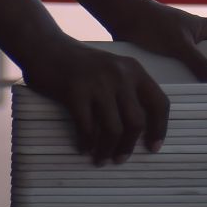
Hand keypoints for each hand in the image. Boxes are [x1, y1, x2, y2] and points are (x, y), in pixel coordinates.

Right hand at [17, 35, 173, 164]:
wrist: (47, 47)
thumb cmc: (80, 64)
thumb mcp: (112, 69)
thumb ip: (127, 90)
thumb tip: (137, 130)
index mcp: (134, 70)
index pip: (159, 103)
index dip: (159, 129)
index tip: (153, 148)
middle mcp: (120, 75)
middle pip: (136, 121)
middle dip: (128, 145)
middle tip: (120, 159)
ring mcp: (98, 83)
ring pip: (113, 129)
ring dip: (107, 150)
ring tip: (100, 159)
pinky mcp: (75, 92)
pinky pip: (87, 128)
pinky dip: (87, 143)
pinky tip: (83, 148)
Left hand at [108, 0, 206, 82]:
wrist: (124, 17)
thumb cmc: (153, 23)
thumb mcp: (179, 45)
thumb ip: (199, 63)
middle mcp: (201, 40)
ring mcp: (187, 50)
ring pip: (201, 69)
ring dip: (202, 82)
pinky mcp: (172, 58)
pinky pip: (185, 73)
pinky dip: (187, 83)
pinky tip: (188, 98)